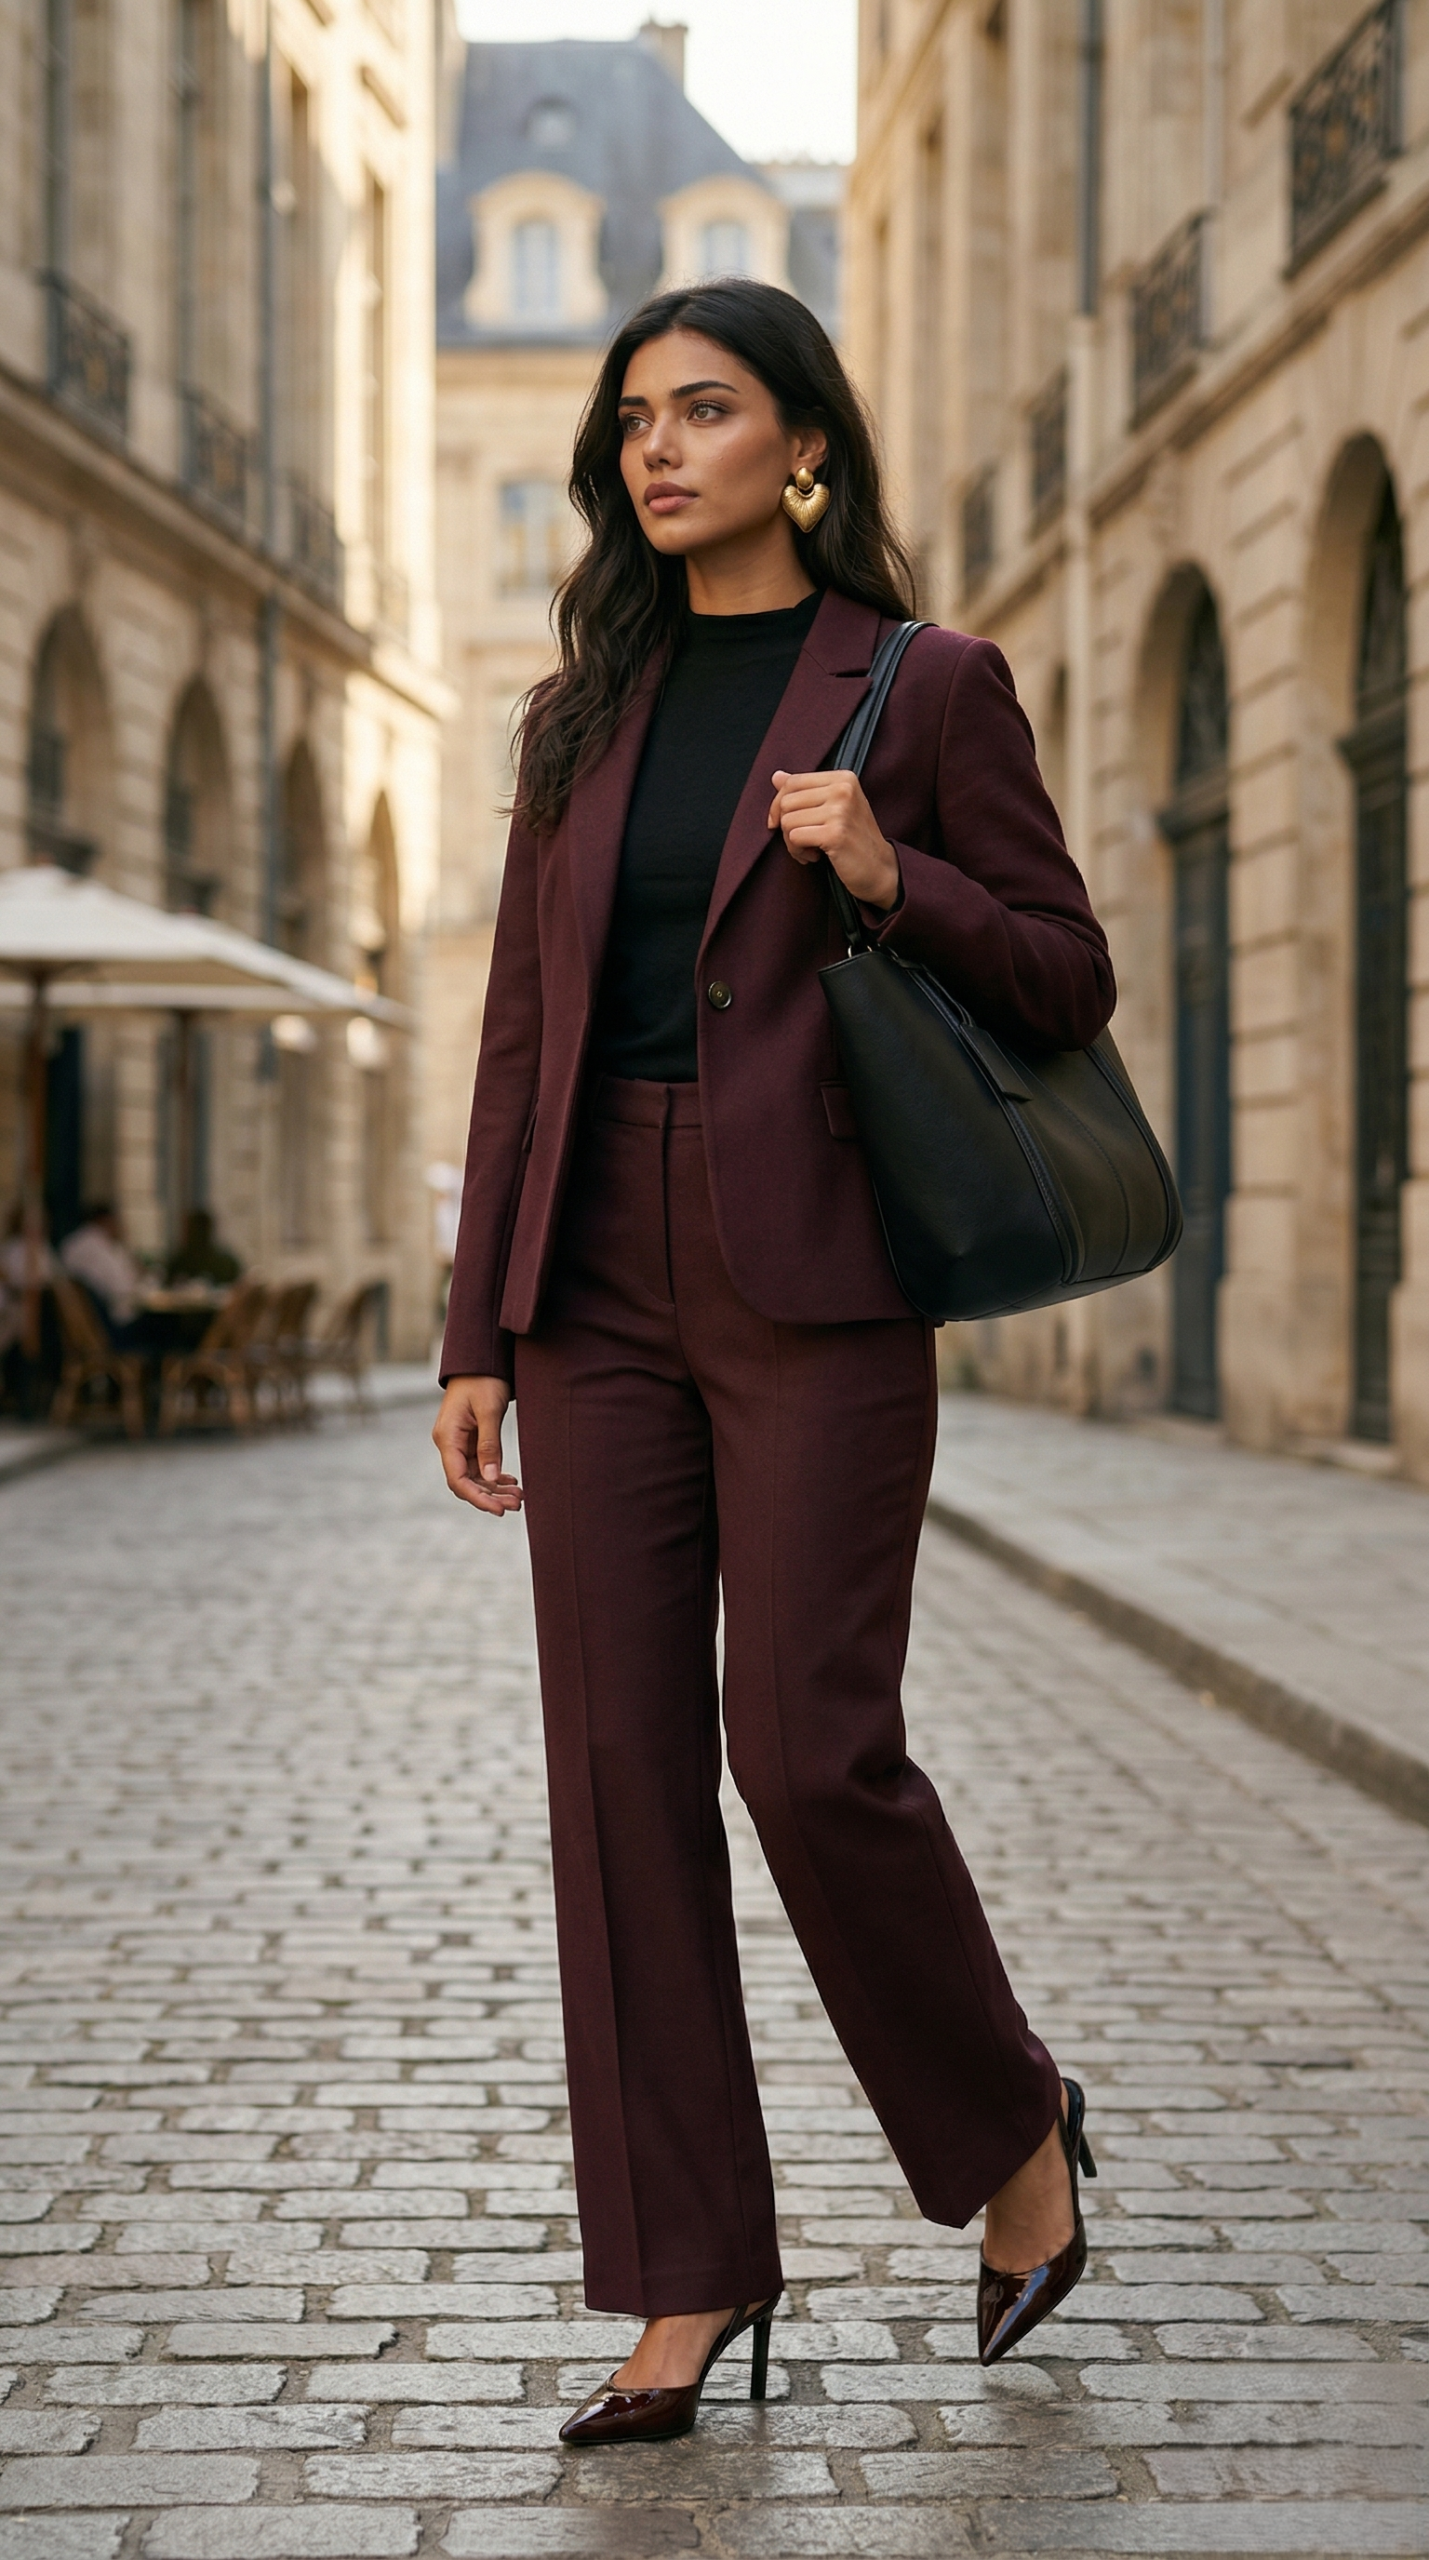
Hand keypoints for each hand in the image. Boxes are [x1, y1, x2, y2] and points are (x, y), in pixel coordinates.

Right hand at [432, 1374, 523, 1515]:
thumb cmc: (483, 1379)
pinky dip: (494, 1476)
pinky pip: (480, 1465)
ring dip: (495, 1488)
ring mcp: (459, 1443)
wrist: (480, 1359)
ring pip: (475, 1476)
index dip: (478, 1498)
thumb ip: (489, 1445)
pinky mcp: (469, 1440)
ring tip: (519, 1497)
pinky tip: (511, 1482)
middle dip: (490, 1496)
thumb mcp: (489, 1410)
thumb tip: (491, 1478)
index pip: (458, 1479)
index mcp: (447, 1437)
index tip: (499, 1509)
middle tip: (517, 1504)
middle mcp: (449, 1443)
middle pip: (466, 1482)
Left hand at [768, 768, 900, 910]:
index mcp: (843, 778)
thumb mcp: (834, 808)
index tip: (779, 822)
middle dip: (785, 826)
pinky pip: (794, 838)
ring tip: (810, 849)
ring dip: (791, 842)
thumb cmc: (855, 839)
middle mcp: (843, 789)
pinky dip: (798, 852)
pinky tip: (814, 856)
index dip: (778, 804)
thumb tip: (776, 776)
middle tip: (802, 841)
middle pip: (787, 802)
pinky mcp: (835, 833)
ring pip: (788, 821)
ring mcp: (840, 811)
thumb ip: (806, 791)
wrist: (880, 869)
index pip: (794, 782)